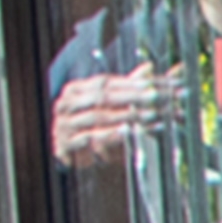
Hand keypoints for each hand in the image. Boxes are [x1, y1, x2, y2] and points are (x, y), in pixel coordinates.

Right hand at [52, 68, 193, 161]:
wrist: (69, 157)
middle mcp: (67, 103)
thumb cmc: (92, 127)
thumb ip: (132, 87)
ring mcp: (64, 123)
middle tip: (157, 96)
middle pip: (104, 96)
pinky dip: (110, 135)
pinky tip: (128, 132)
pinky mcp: (64, 145)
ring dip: (126, 116)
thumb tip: (154, 65)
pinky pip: (90, 138)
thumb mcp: (112, 106)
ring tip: (151, 114)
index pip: (107, 81)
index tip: (157, 84)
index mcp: (76, 88)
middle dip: (133, 96)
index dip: (133, 83)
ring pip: (99, 116)